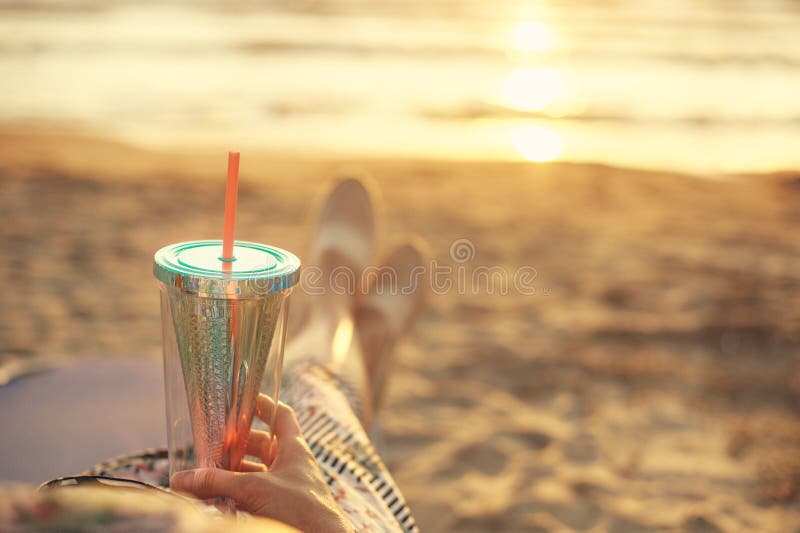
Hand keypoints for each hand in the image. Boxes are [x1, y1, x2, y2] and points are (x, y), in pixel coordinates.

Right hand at [171, 395, 351, 532]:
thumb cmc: (301, 509)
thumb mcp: (255, 489)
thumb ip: (217, 483)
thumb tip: (182, 479)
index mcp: (294, 449)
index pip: (281, 416)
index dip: (263, 405)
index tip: (242, 401)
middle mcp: (292, 465)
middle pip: (262, 446)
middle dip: (237, 445)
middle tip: (213, 446)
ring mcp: (287, 488)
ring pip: (257, 473)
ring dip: (234, 473)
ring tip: (209, 475)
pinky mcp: (281, 509)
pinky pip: (256, 497)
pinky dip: (237, 496)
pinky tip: (219, 501)